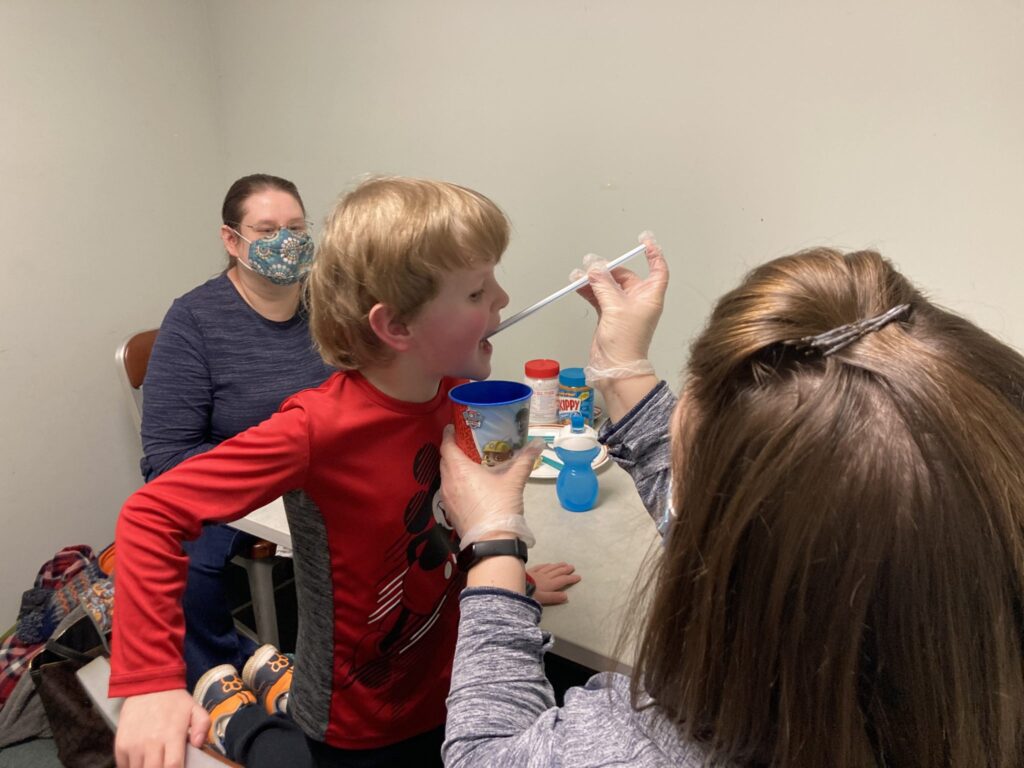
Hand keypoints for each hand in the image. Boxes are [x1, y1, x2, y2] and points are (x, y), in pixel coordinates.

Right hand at [115, 689, 207, 767]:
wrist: (147, 686)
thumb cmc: (173, 701)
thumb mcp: (195, 709)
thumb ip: (203, 726)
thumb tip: (199, 744)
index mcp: (172, 735)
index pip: (173, 766)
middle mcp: (151, 742)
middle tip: (166, 766)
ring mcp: (133, 745)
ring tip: (156, 762)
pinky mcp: (120, 746)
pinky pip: (124, 767)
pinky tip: (142, 762)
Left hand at [440, 425, 543, 545]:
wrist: (491, 542)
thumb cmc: (500, 506)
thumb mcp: (514, 481)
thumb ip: (525, 459)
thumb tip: (538, 443)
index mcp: (459, 469)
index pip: (447, 445)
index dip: (449, 434)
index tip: (454, 427)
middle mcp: (448, 482)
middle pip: (444, 460)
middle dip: (452, 450)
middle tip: (466, 444)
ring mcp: (447, 498)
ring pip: (445, 476)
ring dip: (453, 468)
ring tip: (469, 464)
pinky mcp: (449, 512)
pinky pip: (449, 491)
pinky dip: (456, 483)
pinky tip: (469, 486)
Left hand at [527, 562, 580, 604]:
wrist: (514, 585)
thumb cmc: (529, 594)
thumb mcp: (542, 599)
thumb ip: (554, 597)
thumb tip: (566, 596)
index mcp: (550, 584)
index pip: (563, 580)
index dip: (571, 578)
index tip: (578, 576)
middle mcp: (545, 577)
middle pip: (557, 572)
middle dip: (565, 570)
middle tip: (572, 567)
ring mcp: (538, 573)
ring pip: (550, 568)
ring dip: (558, 566)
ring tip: (564, 563)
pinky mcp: (530, 571)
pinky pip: (541, 566)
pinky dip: (546, 565)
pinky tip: (548, 564)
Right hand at [575, 234, 668, 380]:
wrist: (615, 367)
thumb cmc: (627, 343)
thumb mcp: (615, 307)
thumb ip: (603, 284)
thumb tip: (594, 267)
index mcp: (650, 296)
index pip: (657, 269)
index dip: (653, 254)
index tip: (645, 241)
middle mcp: (638, 301)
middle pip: (626, 276)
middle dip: (610, 269)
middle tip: (594, 264)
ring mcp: (623, 308)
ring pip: (609, 286)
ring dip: (595, 279)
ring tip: (581, 274)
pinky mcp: (609, 315)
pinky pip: (599, 296)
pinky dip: (589, 290)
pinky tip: (578, 284)